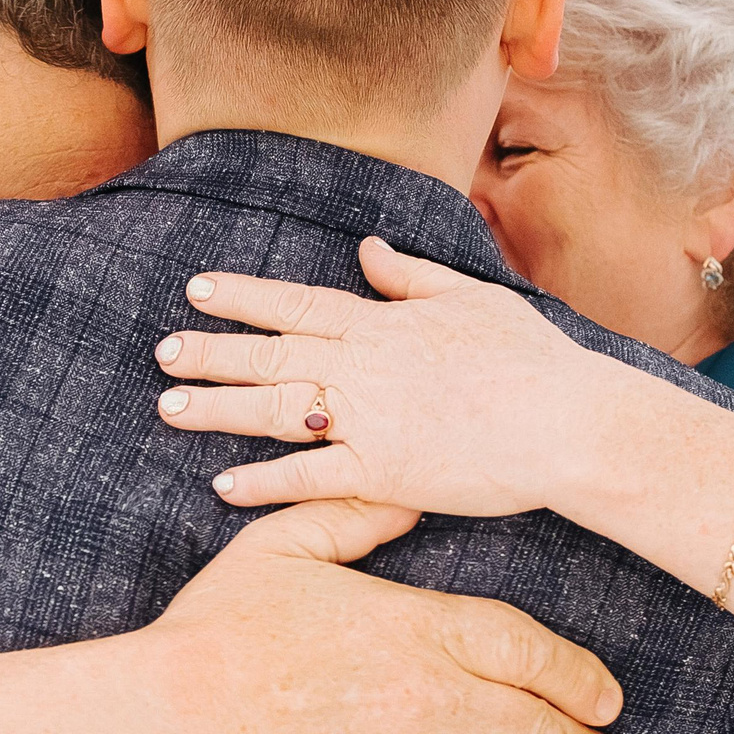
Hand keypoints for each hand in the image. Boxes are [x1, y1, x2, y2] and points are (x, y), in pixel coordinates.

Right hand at [142, 497, 629, 733]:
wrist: (163, 727)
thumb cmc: (215, 634)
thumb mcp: (281, 548)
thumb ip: (354, 516)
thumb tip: (412, 504)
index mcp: (416, 628)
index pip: (532, 654)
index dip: (582, 680)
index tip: (606, 700)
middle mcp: (429, 701)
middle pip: (541, 730)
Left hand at [154, 238, 615, 515]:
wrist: (569, 423)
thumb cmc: (533, 359)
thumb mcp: (471, 298)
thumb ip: (411, 277)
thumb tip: (367, 250)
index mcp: (384, 323)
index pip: (297, 303)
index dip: (244, 296)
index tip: (198, 289)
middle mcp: (366, 367)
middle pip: (272, 354)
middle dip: (212, 351)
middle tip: (163, 352)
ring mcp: (371, 421)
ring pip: (278, 410)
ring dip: (219, 409)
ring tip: (169, 407)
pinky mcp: (383, 473)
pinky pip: (310, 477)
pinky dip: (264, 480)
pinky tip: (223, 483)